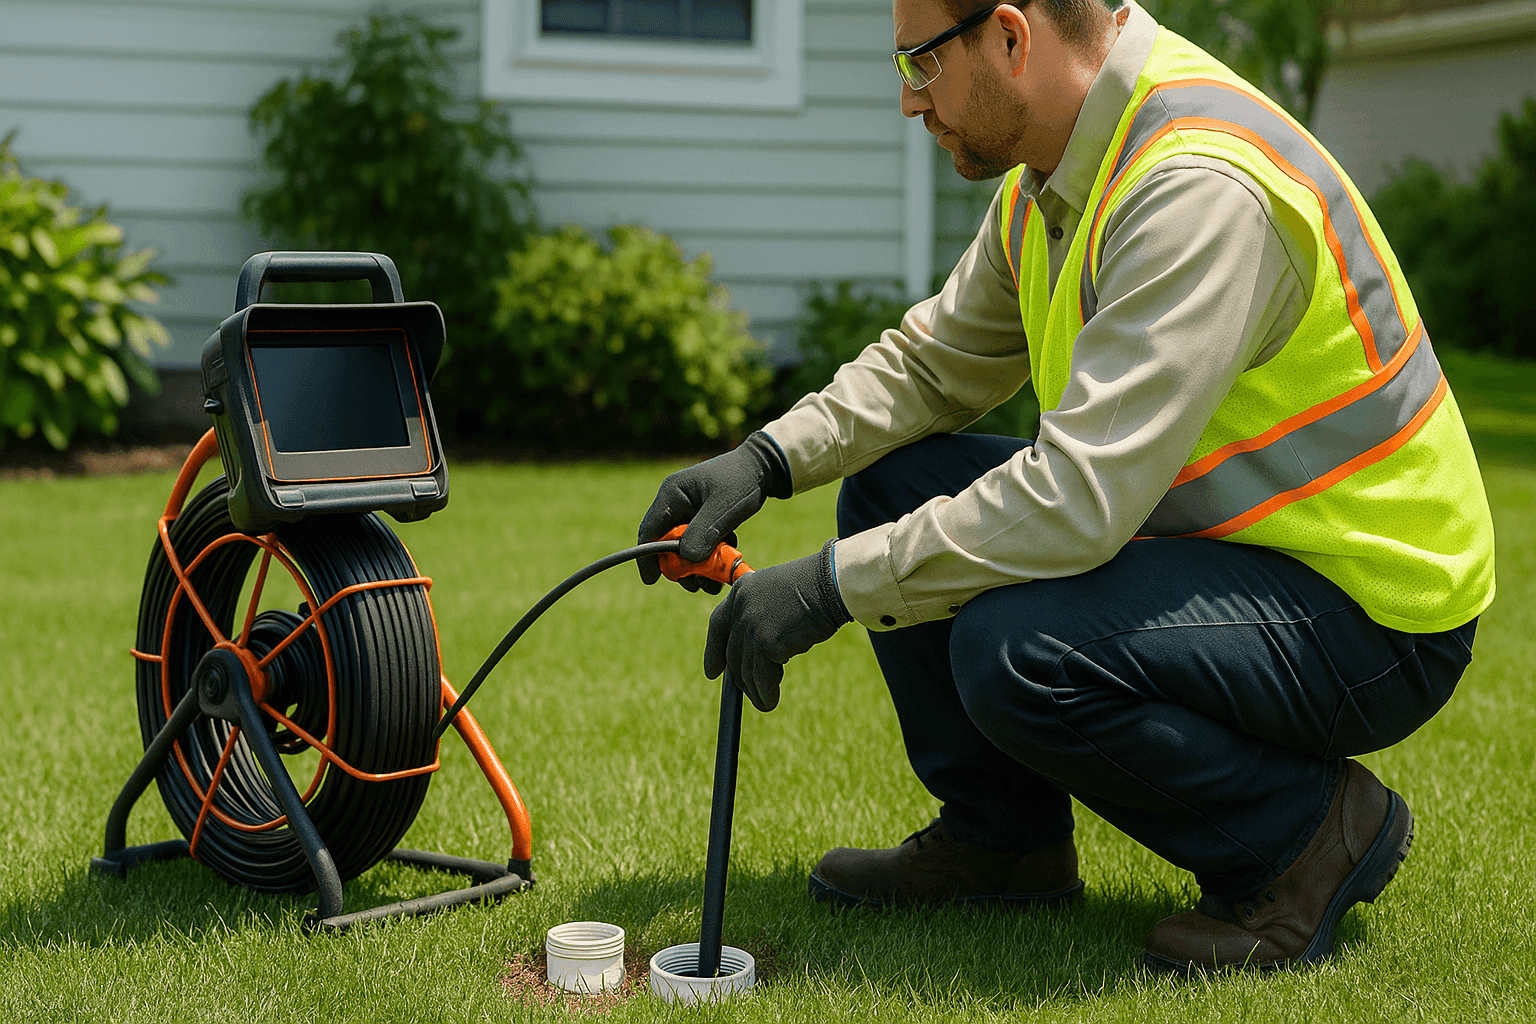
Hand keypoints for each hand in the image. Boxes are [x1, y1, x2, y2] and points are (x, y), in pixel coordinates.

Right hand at [637, 432, 790, 593]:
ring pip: (685, 547)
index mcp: (672, 494)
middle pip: (666, 544)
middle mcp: (676, 502)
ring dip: (698, 567)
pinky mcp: (703, 518)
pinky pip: (700, 543)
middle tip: (696, 586)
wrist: (765, 467)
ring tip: (714, 583)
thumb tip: (686, 560)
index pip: (649, 531)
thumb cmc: (742, 481)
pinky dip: (710, 556)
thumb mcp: (723, 508)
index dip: (648, 557)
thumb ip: (703, 533)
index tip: (652, 580)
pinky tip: (725, 562)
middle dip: (681, 568)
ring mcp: (689, 510)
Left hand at [704, 541, 850, 711]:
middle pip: (732, 652)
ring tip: (764, 703)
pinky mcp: (767, 641)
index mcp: (741, 590)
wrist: (832, 583)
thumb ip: (762, 614)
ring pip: (745, 668)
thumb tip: (758, 651)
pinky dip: (765, 692)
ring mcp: (752, 624)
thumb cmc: (815, 588)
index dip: (713, 651)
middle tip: (749, 692)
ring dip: (754, 690)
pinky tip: (771, 701)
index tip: (712, 672)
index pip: (717, 625)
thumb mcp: (778, 594)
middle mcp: (741, 607)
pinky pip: (762, 676)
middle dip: (739, 678)